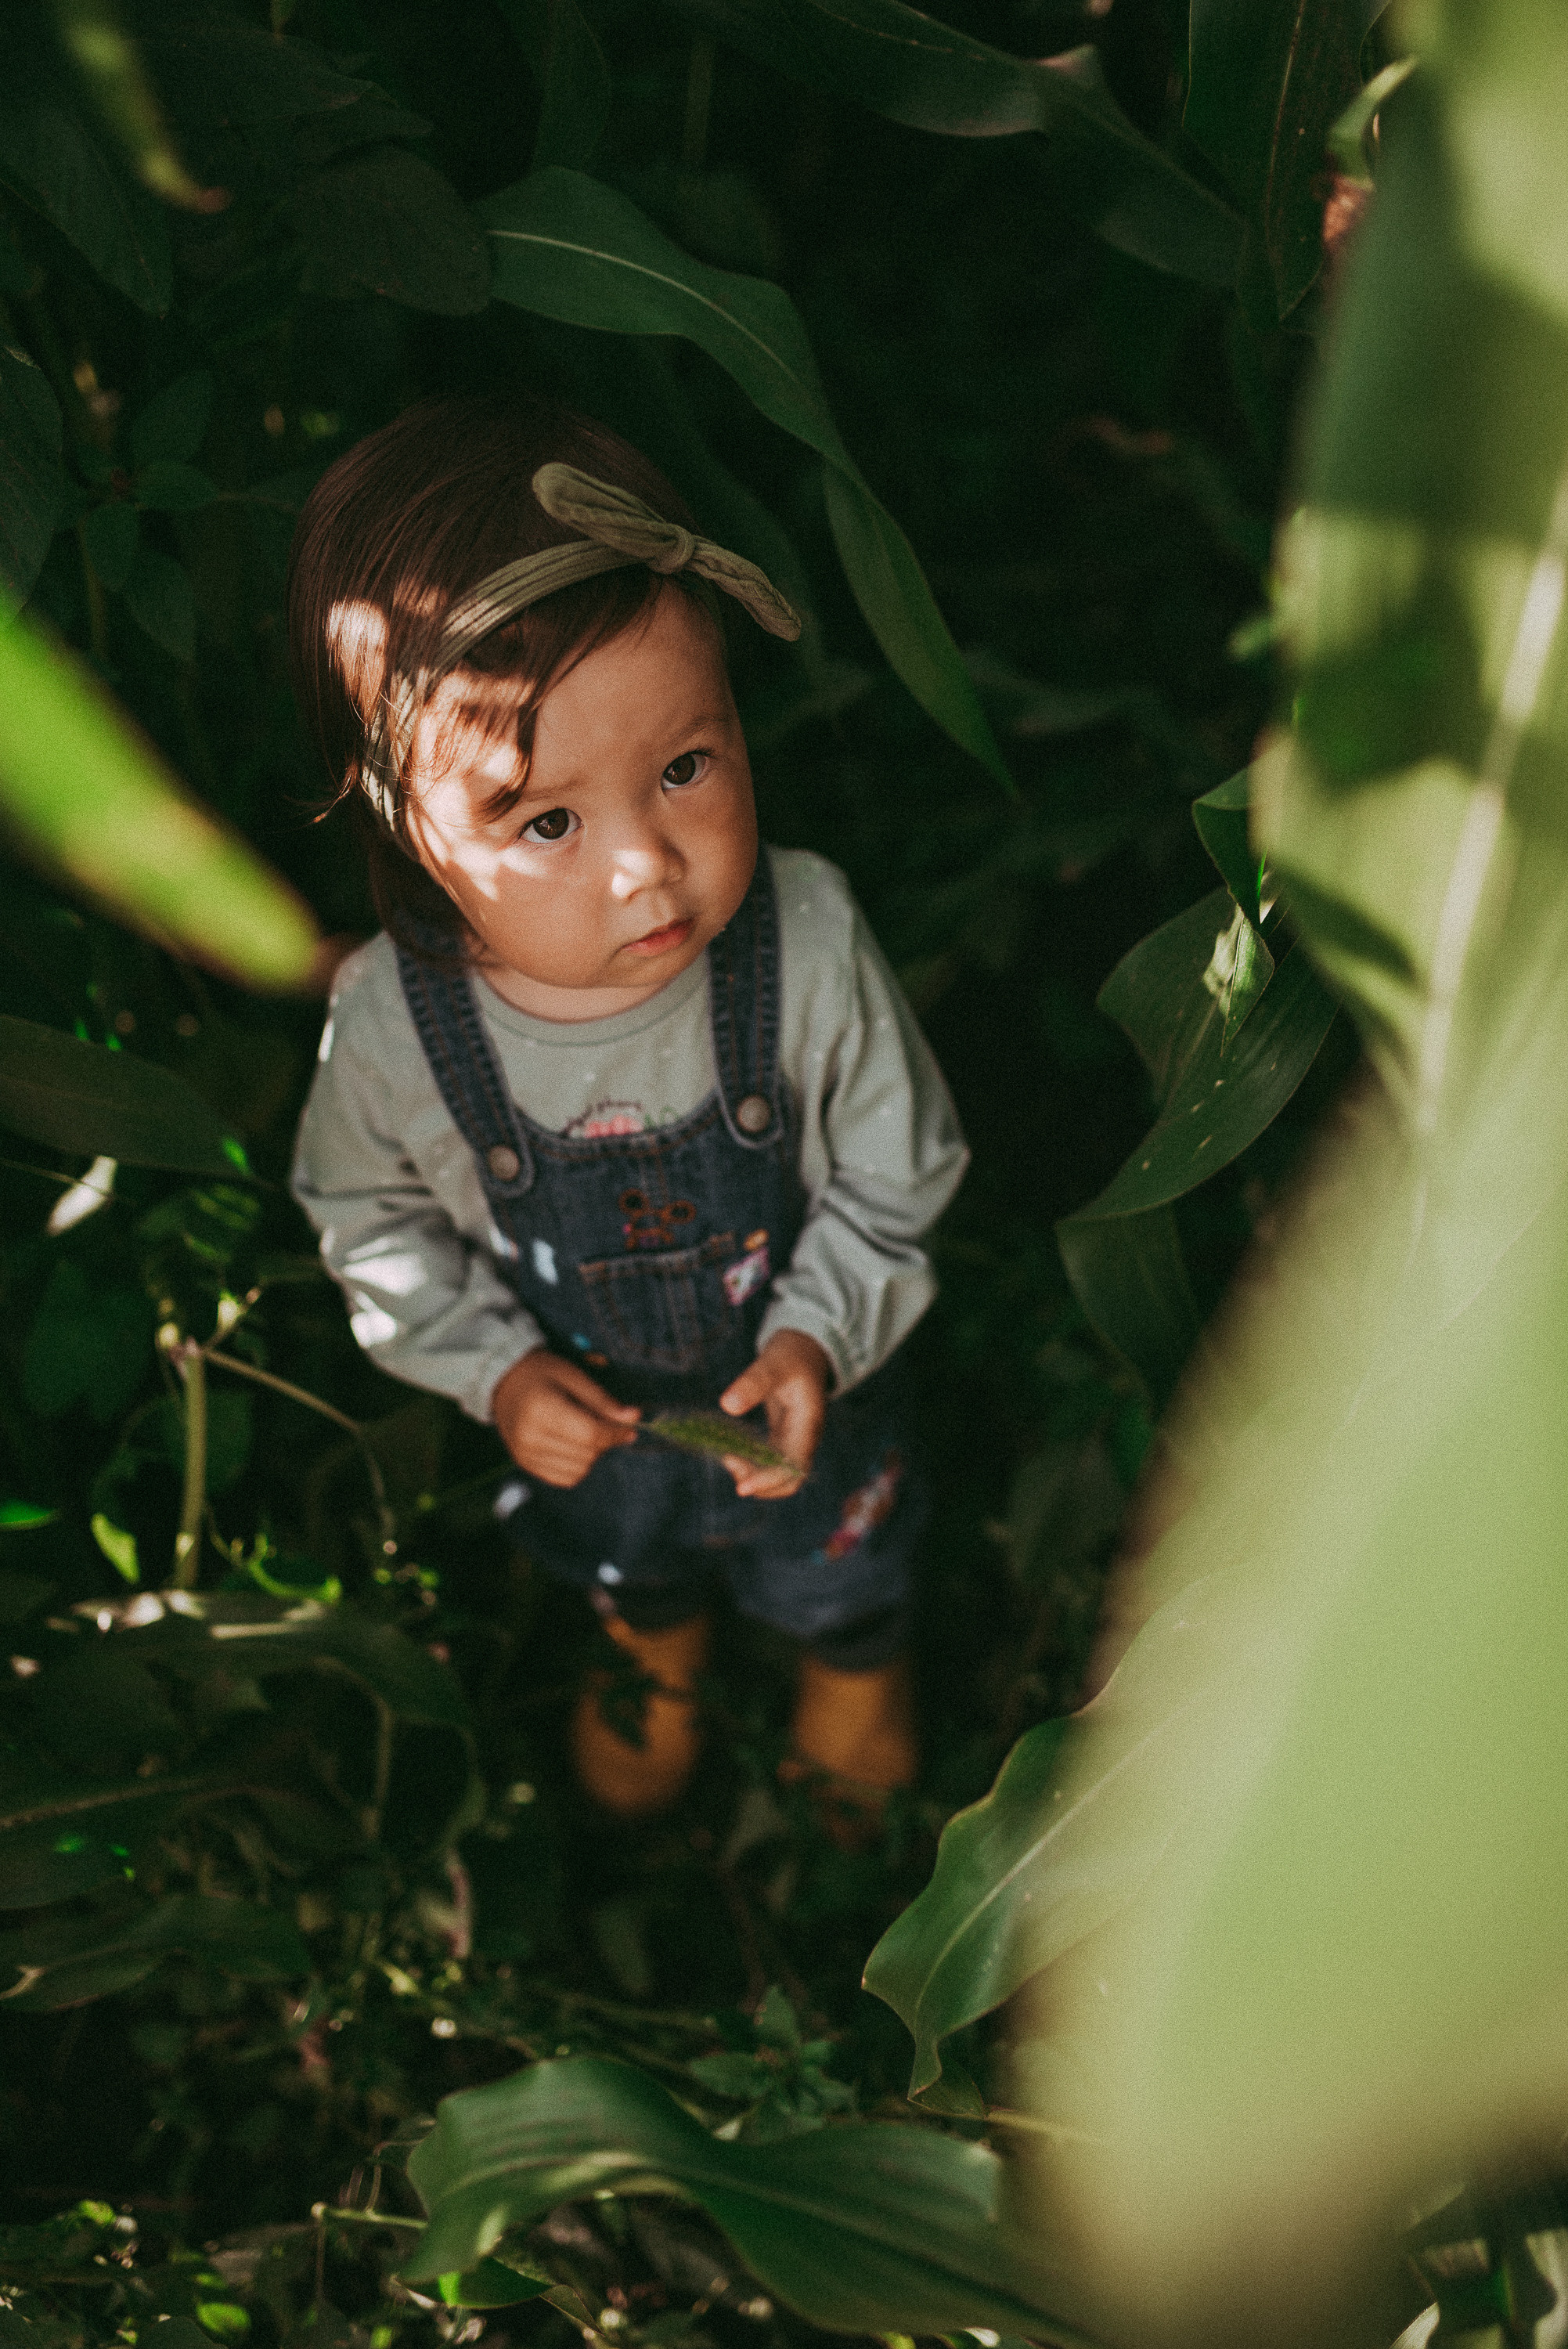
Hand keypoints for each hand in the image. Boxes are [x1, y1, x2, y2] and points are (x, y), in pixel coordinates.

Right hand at [492, 1348, 639, 1487]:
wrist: (504, 1380)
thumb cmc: (542, 1373)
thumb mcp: (574, 1376)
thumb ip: (603, 1400)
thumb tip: (634, 1418)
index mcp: (542, 1409)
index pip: (590, 1434)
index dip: (616, 1433)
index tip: (629, 1427)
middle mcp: (530, 1436)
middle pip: (586, 1454)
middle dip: (604, 1441)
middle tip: (604, 1423)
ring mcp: (525, 1454)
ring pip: (579, 1470)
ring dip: (591, 1455)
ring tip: (584, 1432)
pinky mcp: (525, 1464)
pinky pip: (564, 1478)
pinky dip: (577, 1466)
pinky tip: (573, 1445)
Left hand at [718, 1329, 831, 1498]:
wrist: (805, 1349)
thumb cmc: (791, 1355)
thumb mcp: (772, 1363)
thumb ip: (752, 1383)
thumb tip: (727, 1405)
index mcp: (807, 1425)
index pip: (793, 1468)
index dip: (769, 1481)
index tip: (742, 1487)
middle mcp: (805, 1439)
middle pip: (788, 1480)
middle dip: (759, 1482)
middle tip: (729, 1462)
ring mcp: (795, 1440)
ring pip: (778, 1475)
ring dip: (753, 1476)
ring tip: (727, 1457)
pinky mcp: (783, 1438)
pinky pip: (770, 1463)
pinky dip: (752, 1464)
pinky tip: (732, 1452)